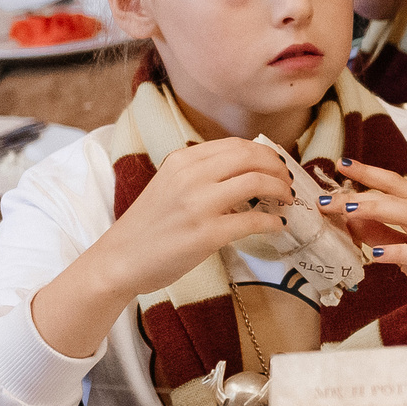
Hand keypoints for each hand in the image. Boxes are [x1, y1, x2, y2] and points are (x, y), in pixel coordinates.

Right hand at [34, 139, 292, 358]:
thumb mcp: (170, 184)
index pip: (237, 145)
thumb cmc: (148, 226)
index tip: (276, 165)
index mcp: (183, 160)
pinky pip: (253, 221)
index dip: (265, 153)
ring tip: (286, 200)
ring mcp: (200, 204)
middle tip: (287, 182)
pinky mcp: (207, 234)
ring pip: (257, 182)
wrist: (119, 260)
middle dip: (278, 167)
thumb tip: (246, 172)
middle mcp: (192, 175)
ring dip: (280, 190)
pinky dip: (272, 221)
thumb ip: (201, 174)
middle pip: (252, 157)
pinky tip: (276, 225)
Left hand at [327, 160, 406, 340]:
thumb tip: (350, 217)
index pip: (396, 184)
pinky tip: (377, 255)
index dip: (369, 173)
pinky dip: (397, 251)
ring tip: (347, 211)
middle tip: (327, 199)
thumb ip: (382, 234)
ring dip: (375, 210)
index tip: (342, 164)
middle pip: (396, 196)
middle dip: (359, 194)